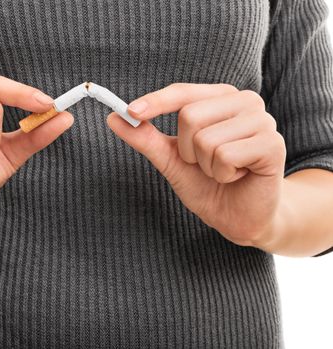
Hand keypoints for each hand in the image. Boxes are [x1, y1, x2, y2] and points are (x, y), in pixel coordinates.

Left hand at [107, 83, 286, 249]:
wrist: (239, 215)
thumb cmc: (208, 183)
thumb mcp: (171, 159)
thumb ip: (146, 138)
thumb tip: (114, 117)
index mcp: (221, 98)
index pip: (182, 92)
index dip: (155, 102)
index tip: (130, 112)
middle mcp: (244, 101)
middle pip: (190, 116)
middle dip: (187, 151)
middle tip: (206, 164)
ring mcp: (262, 121)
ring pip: (206, 139)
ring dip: (206, 166)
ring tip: (223, 171)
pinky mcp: (272, 144)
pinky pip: (225, 156)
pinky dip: (223, 174)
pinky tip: (238, 177)